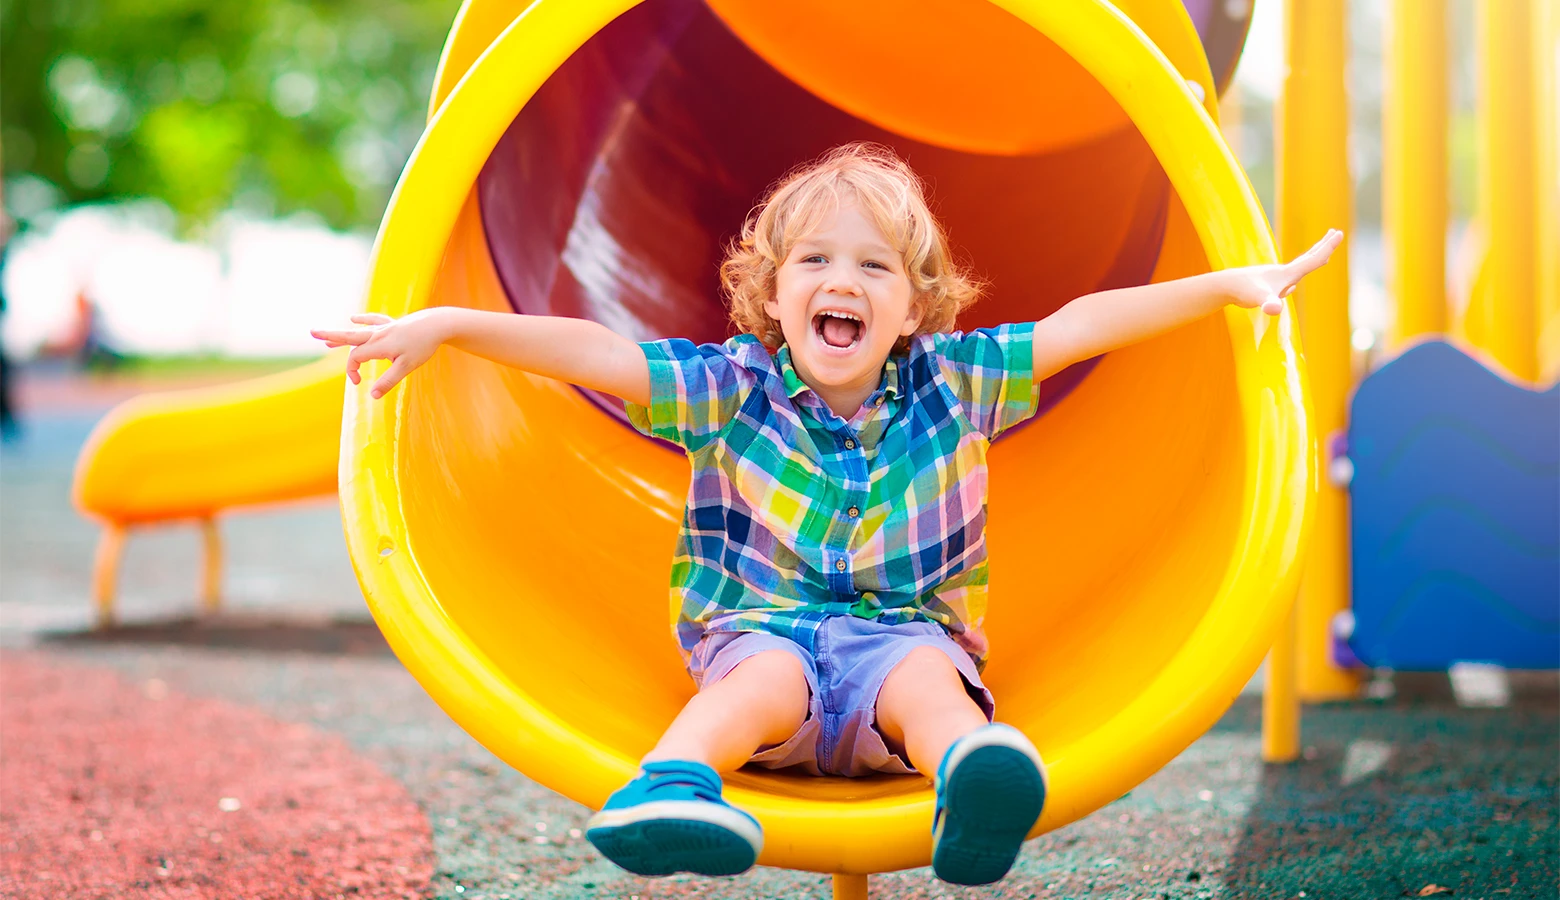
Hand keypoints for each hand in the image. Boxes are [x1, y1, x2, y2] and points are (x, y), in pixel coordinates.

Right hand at [310, 310, 446, 398]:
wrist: (438, 324)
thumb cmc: (423, 346)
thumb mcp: (406, 367)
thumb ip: (388, 381)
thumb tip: (372, 396)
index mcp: (379, 345)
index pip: (356, 357)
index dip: (352, 371)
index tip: (358, 383)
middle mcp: (378, 334)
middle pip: (349, 336)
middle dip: (331, 336)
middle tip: (312, 332)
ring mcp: (384, 327)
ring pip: (359, 331)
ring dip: (342, 335)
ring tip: (325, 339)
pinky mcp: (393, 323)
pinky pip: (374, 320)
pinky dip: (364, 320)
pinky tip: (354, 318)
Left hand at [1226, 229, 1343, 315]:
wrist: (1223, 286)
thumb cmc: (1242, 291)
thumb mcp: (1259, 299)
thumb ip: (1269, 304)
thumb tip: (1274, 309)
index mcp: (1287, 273)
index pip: (1313, 259)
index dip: (1328, 248)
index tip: (1340, 233)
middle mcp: (1282, 273)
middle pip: (1308, 258)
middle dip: (1323, 246)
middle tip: (1335, 233)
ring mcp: (1273, 278)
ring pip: (1298, 268)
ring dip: (1311, 260)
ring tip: (1321, 256)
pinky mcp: (1265, 286)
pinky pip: (1286, 281)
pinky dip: (1295, 277)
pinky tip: (1291, 286)